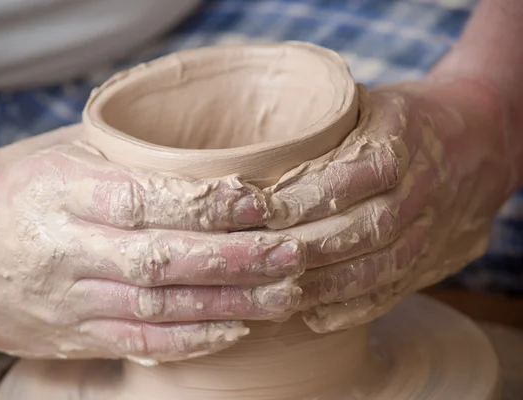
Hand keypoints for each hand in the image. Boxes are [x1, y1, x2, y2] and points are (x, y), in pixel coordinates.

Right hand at [0, 124, 303, 361]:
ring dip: (226, 304)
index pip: (144, 198)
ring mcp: (69, 298)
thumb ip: (124, 161)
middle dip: (235, 260)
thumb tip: (205, 159)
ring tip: (283, 296)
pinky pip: (137, 340)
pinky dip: (190, 338)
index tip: (259, 201)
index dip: (206, 203)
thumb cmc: (9, 188)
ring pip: (158, 306)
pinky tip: (234, 329)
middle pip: (161, 258)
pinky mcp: (72, 334)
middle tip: (292, 254)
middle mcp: (67, 248)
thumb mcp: (58, 155)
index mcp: (63, 190)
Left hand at [265, 80, 518, 331]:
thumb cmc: (407, 119)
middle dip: (313, 246)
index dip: (312, 194)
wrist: (482, 140)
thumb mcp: (373, 102)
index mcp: (408, 135)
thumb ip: (328, 121)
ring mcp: (434, 226)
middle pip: (373, 225)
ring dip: (329, 284)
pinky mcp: (433, 257)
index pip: (360, 170)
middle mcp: (426, 185)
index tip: (266, 209)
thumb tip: (260, 148)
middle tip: (262, 256)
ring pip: (385, 263)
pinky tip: (315, 315)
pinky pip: (398, 288)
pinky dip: (355, 306)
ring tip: (280, 291)